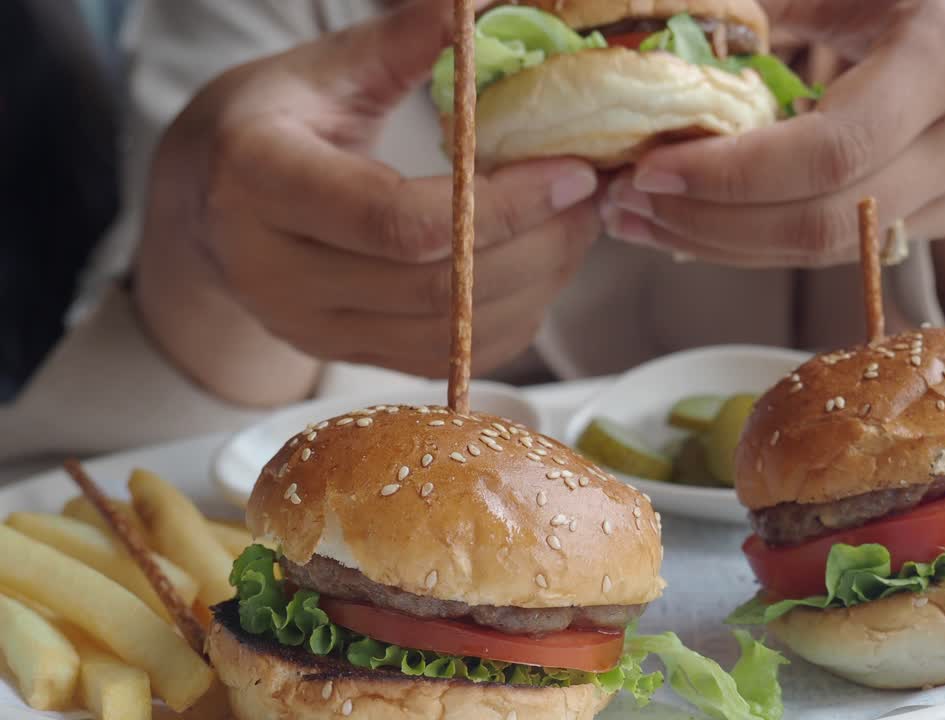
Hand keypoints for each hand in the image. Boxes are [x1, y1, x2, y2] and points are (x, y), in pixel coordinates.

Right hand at [135, 1, 599, 404]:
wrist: (209, 207)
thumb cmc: (272, 122)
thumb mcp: (322, 70)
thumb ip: (401, 44)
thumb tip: (477, 7)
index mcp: (261, 182)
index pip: (397, 221)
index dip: (502, 205)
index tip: (571, 171)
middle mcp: (277, 273)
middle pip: (437, 289)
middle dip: (538, 245)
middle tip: (591, 195)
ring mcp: (310, 329)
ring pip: (453, 334)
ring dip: (537, 283)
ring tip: (576, 225)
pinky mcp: (346, 356)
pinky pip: (449, 358)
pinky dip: (513, 316)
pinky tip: (539, 264)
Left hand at [601, 0, 944, 270]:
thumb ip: (778, 3)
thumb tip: (662, 18)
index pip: (832, 150)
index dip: (734, 174)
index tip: (652, 169)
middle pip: (825, 221)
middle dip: (711, 223)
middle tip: (625, 203)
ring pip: (829, 251)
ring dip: (724, 243)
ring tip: (644, 219)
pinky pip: (842, 248)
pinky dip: (763, 241)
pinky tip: (702, 224)